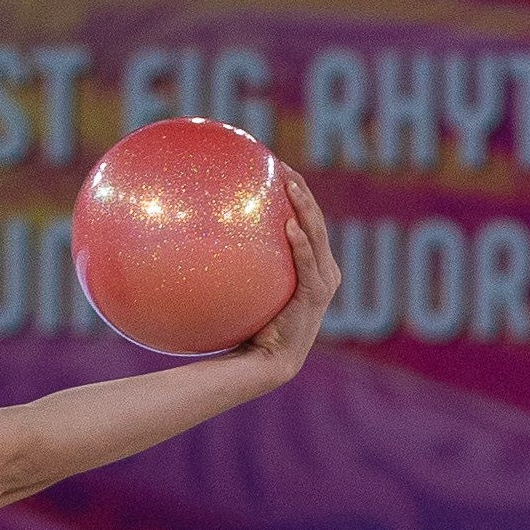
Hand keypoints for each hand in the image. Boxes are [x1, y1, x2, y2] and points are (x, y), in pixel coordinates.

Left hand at [245, 167, 340, 377]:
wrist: (262, 362)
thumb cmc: (250, 327)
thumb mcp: (249, 288)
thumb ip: (243, 264)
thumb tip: (204, 237)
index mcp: (314, 266)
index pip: (307, 222)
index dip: (297, 194)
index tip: (278, 169)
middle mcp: (325, 270)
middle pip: (315, 221)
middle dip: (302, 191)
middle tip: (283, 167)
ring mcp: (324, 282)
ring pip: (316, 234)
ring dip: (304, 207)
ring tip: (290, 185)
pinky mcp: (315, 294)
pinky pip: (307, 262)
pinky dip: (300, 243)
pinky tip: (288, 224)